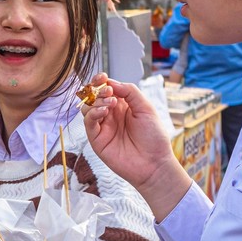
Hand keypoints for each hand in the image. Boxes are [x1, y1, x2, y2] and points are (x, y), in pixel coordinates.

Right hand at [80, 73, 190, 210]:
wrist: (154, 163)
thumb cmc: (154, 137)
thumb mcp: (146, 108)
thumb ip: (130, 92)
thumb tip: (111, 83)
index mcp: (122, 105)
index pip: (106, 89)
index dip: (101, 82)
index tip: (102, 77)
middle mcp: (110, 114)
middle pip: (93, 96)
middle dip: (97, 90)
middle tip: (108, 91)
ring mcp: (103, 127)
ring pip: (87, 108)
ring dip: (96, 101)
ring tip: (110, 103)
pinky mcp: (97, 139)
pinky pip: (88, 123)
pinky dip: (93, 114)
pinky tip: (104, 112)